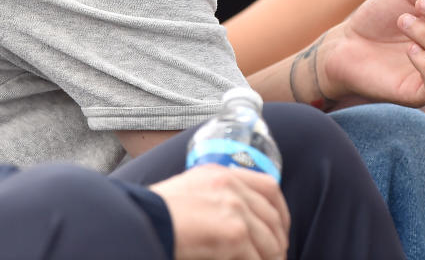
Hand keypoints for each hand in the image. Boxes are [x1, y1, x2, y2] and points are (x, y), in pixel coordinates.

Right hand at [150, 166, 289, 259]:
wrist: (143, 223)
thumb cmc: (155, 215)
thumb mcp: (187, 192)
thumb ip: (213, 198)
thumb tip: (235, 224)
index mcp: (220, 173)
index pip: (269, 187)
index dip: (280, 211)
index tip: (280, 229)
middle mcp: (231, 186)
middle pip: (273, 216)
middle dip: (279, 240)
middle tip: (276, 256)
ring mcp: (236, 209)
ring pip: (270, 241)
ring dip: (271, 259)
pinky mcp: (235, 234)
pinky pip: (258, 259)